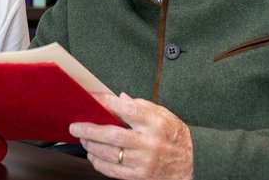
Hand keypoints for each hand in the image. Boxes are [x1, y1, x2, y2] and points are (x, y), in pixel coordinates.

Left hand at [68, 92, 192, 179]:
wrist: (193, 164)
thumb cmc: (176, 136)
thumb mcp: (165, 115)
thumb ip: (142, 105)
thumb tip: (120, 98)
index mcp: (155, 123)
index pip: (127, 109)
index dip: (107, 102)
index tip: (92, 98)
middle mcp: (149, 143)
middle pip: (112, 135)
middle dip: (89, 130)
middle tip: (75, 126)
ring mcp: (143, 161)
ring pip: (110, 154)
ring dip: (91, 146)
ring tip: (82, 138)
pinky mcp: (140, 176)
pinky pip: (113, 171)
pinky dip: (99, 163)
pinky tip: (93, 155)